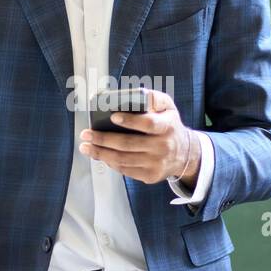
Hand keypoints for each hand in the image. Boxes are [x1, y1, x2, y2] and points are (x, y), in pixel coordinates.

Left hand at [79, 89, 199, 185]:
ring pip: (123, 159)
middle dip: (103, 139)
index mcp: (167, 126)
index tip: (113, 117)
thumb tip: (136, 95)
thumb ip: (154, 98)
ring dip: (101, 153)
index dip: (130, 121)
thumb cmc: (169, 126)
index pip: (148, 124)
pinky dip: (110, 162)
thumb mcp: (168, 107)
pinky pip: (125, 170)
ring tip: (86, 146)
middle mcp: (163, 147)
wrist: (184, 154)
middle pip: (128, 144)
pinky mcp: (150, 175)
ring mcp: (156, 163)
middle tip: (86, 134)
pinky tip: (100, 155)